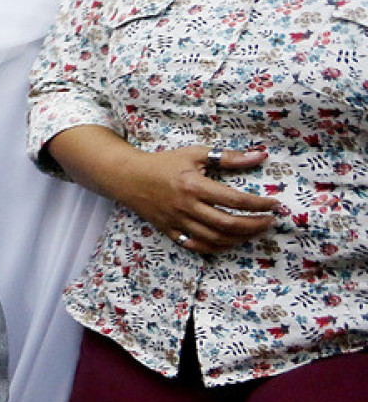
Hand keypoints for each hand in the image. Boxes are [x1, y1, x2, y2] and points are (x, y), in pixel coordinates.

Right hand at [114, 146, 276, 252]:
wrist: (127, 177)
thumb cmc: (163, 163)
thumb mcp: (195, 154)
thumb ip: (229, 157)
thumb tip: (260, 156)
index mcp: (194, 186)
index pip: (234, 200)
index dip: (258, 204)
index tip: (274, 204)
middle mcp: (186, 207)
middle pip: (227, 224)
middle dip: (254, 225)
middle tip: (270, 221)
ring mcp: (177, 221)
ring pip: (214, 239)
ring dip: (239, 238)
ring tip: (254, 232)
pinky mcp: (169, 230)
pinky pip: (195, 246)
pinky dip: (215, 247)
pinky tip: (229, 242)